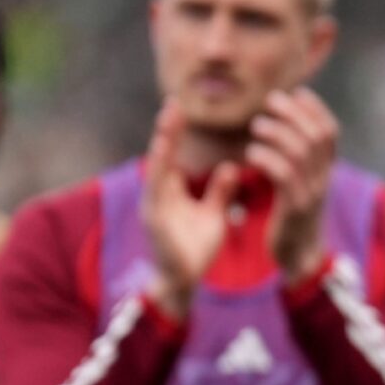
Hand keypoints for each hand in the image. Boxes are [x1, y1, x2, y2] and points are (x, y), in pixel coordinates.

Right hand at [140, 100, 237, 319]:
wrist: (182, 282)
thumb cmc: (194, 249)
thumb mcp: (213, 214)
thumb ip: (219, 191)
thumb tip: (231, 166)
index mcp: (170, 190)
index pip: (173, 154)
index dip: (176, 131)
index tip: (181, 106)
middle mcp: (157, 193)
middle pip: (161, 154)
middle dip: (167, 129)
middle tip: (173, 102)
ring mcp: (153, 206)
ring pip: (156, 169)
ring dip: (162, 145)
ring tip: (168, 121)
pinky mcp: (153, 221)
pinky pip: (156, 193)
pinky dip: (159, 175)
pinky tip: (163, 158)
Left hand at [247, 88, 339, 283]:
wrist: (299, 255)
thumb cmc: (293, 214)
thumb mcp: (301, 181)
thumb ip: (297, 155)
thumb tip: (283, 122)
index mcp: (326, 169)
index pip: (330, 131)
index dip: (315, 108)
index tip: (296, 92)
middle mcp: (324, 178)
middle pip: (316, 135)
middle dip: (293, 112)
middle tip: (270, 101)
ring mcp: (312, 193)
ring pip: (300, 152)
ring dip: (277, 132)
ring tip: (256, 126)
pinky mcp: (295, 208)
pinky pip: (284, 175)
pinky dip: (267, 158)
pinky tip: (252, 153)